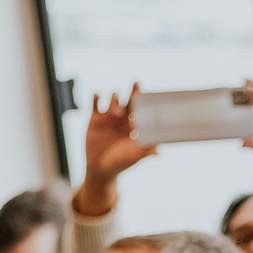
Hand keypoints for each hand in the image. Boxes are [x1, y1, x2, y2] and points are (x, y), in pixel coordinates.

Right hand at [74, 85, 156, 216]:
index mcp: (134, 126)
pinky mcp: (95, 119)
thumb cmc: (120, 164)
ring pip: (114, 99)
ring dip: (115, 100)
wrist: (100, 169)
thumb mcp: (133, 157)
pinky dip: (97, 96)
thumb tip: (158, 151)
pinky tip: (98, 96)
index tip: (149, 96)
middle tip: (137, 83)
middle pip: (130, 99)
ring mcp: (109, 117)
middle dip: (134, 91)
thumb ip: (144, 152)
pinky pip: (95, 102)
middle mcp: (123, 119)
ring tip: (114, 112)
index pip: (142, 110)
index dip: (146, 102)